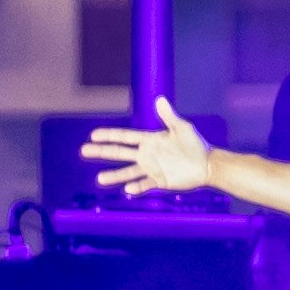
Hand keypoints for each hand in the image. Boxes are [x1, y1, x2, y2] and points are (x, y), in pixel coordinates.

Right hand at [79, 100, 218, 199]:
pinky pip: (144, 184)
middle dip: (102, 151)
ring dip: (114, 175)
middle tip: (83, 150)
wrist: (206, 165)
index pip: (125, 137)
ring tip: (99, 179)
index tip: (93, 135)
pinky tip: (127, 189)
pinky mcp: (159, 181)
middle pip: (120, 153)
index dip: (109, 135)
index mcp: (150, 139)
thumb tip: (160, 99)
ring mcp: (152, 168)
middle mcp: (147, 154)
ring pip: (128, 172)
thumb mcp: (182, 128)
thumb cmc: (196, 144)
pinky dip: (136, 187)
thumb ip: (169, 116)